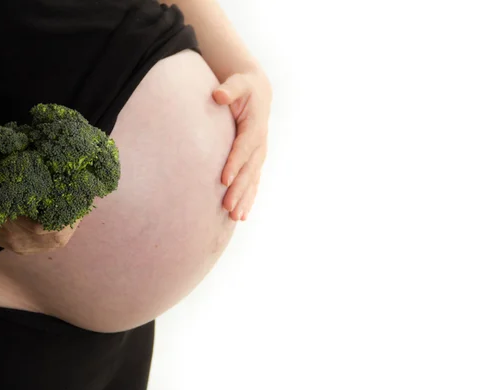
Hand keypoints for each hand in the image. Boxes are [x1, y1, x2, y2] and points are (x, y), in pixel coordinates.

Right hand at [0, 169, 79, 254]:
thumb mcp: (6, 173)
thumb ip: (32, 172)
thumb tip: (60, 163)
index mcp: (13, 225)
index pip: (50, 226)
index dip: (68, 212)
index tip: (78, 195)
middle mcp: (18, 241)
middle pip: (58, 238)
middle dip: (73, 219)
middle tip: (80, 200)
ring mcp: (20, 248)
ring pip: (55, 242)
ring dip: (68, 225)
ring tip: (75, 206)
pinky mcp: (20, 249)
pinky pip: (46, 244)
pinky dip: (58, 229)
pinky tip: (62, 214)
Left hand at [212, 68, 271, 220]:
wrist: (257, 92)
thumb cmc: (243, 88)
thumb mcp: (238, 83)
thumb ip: (229, 89)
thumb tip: (218, 95)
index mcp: (255, 127)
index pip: (243, 148)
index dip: (235, 164)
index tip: (224, 179)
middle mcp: (260, 144)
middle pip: (248, 170)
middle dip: (239, 189)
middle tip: (228, 207)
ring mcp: (259, 155)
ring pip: (252, 181)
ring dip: (245, 199)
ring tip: (236, 217)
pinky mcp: (256, 161)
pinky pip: (253, 183)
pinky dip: (248, 199)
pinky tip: (242, 214)